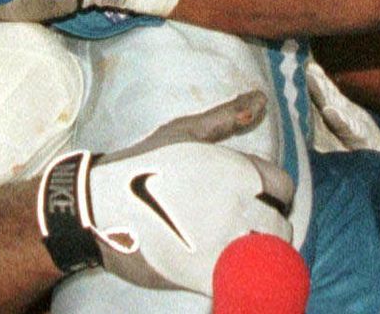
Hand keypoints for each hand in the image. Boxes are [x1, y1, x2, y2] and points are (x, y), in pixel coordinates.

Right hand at [42, 92, 293, 294]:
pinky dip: (236, 276)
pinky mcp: (205, 273)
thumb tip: (262, 99)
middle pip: (279, 225)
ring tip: (235, 248)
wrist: (97, 206)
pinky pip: (240, 280)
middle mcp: (237, 205)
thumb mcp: (184, 131)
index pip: (283, 187)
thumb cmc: (142, 163)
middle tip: (245, 228)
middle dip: (268, 227)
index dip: (275, 195)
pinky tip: (219, 267)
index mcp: (237, 170)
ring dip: (256, 254)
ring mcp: (222, 241)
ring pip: (265, 256)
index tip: (258, 201)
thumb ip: (227, 117)